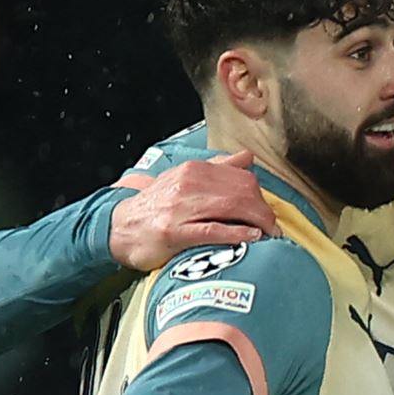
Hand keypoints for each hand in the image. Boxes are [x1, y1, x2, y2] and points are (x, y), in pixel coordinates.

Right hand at [109, 150, 279, 270]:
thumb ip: (216, 169)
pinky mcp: (173, 231)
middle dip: (264, 211)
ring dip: (257, 222)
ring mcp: (180, 208)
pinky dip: (236, 233)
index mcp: (194, 170)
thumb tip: (247, 157)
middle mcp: (188, 185)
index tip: (268, 213)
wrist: (118, 228)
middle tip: (274, 229)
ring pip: (231, 207)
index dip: (261, 196)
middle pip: (241, 192)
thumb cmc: (157, 207)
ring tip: (270, 235)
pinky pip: (212, 230)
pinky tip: (252, 237)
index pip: (241, 178)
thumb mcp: (184, 180)